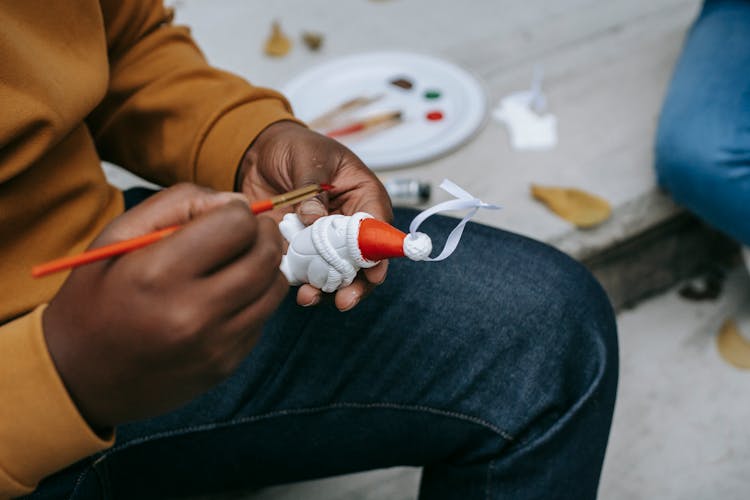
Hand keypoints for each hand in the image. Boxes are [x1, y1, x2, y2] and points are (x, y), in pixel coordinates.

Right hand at [43, 184, 288, 428]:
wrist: (79, 379)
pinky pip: (263, 318)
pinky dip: (254, 300)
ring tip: (239, 262)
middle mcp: (192, 314)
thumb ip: (176, 204)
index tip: (223, 216)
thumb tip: (235, 201)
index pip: (237, 224)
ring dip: (265, 267)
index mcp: (158, 274)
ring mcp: (214, 345)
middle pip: (265, 255)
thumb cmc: (96, 299)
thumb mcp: (116, 237)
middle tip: (245, 232)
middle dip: (261, 234)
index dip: (236, 211)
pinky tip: (226, 298)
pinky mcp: (226, 365)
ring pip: (274, 288)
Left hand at [236, 121, 391, 310]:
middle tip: (344, 300)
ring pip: (335, 273)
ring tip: (309, 298)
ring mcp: (324, 240)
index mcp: (363, 197)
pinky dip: (301, 284)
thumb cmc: (296, 148)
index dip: (379, 254)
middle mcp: (348, 224)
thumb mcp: (309, 159)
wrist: (260, 152)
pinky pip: (305, 273)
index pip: (379, 229)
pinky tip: (293, 291)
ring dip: (326, 289)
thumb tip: (314, 218)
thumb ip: (313, 188)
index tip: (372, 275)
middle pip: (362, 261)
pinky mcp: (300, 250)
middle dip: (355, 284)